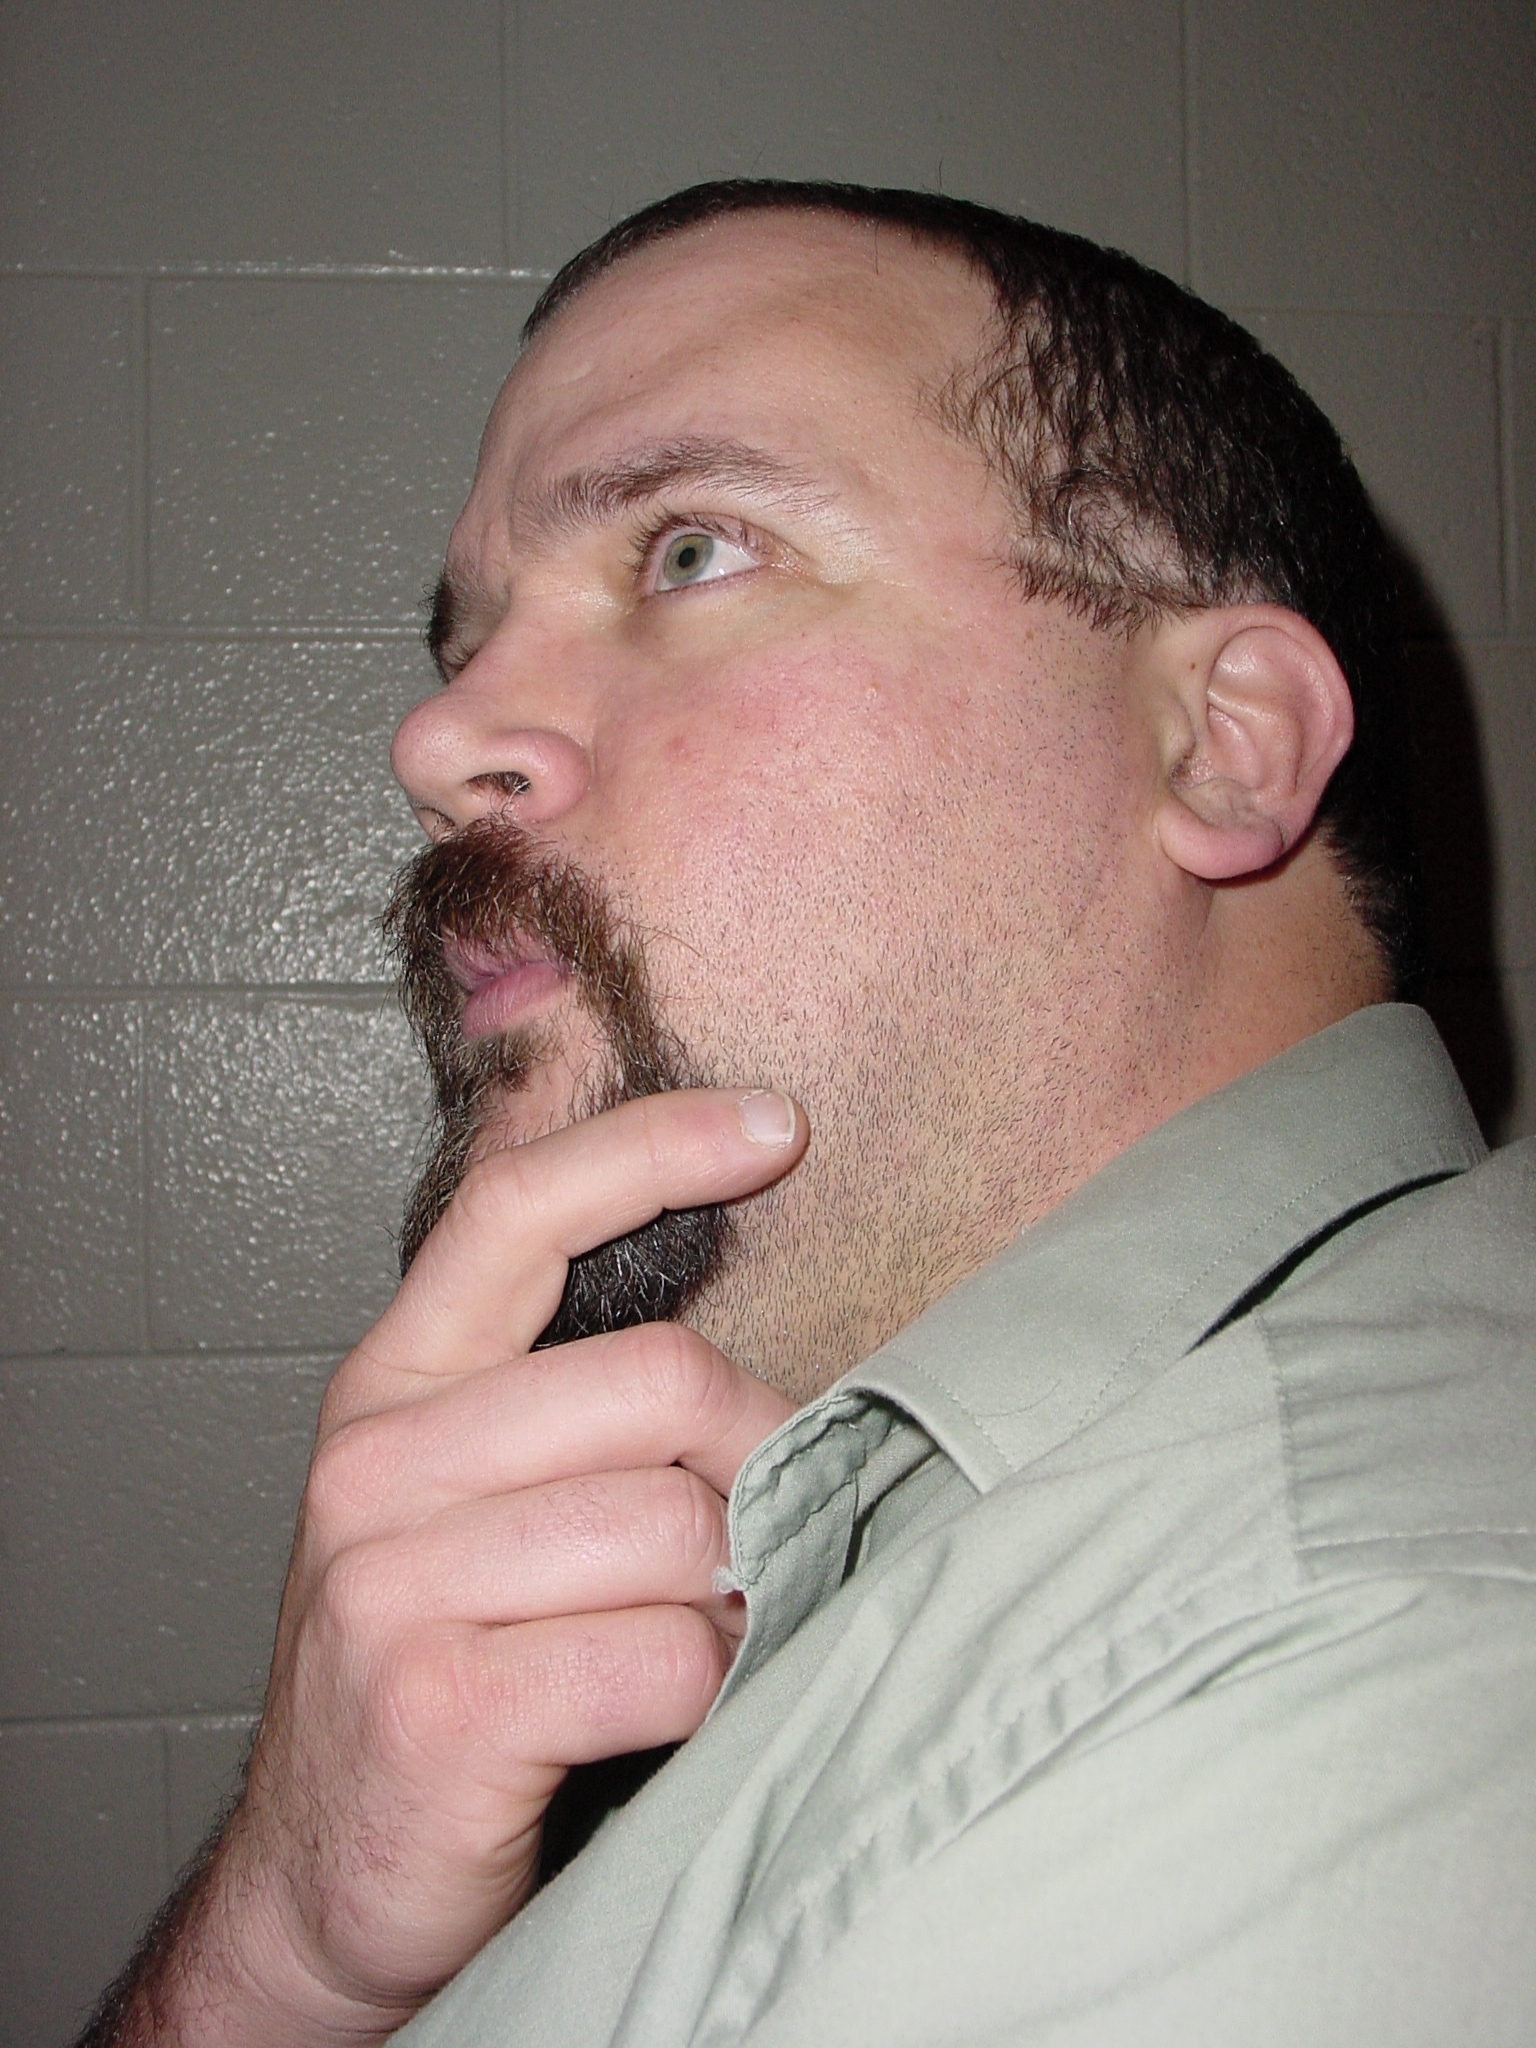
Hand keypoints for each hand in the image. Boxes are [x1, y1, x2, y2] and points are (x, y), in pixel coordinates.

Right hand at [150, 1088, 803, 2045]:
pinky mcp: (442, 1707)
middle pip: (660, 1380)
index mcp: (395, 1387)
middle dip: (752, 1458)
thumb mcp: (467, 1503)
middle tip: (748, 1532)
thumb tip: (740, 1339)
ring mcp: (395, 1586)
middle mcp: (379, 1465)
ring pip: (679, 1526)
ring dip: (728, 1594)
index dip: (657, 1146)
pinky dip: (707, 1690)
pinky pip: (667, 1655)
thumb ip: (565, 1401)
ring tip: (692, 1635)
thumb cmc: (441, 1667)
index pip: (520, 1209)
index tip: (777, 1126)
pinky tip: (668, 1713)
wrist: (334, 1880)